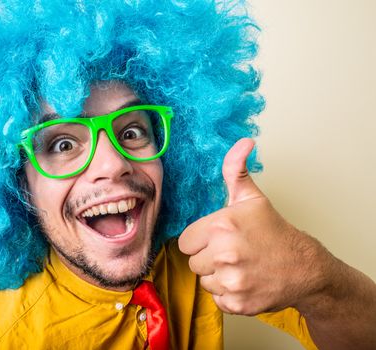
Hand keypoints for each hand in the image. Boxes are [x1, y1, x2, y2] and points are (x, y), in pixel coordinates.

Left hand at [178, 138, 328, 314]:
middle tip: (232, 251)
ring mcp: (232, 281)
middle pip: (193, 261)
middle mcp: (224, 254)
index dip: (200, 239)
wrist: (305, 268)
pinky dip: (227, 293)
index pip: (185, 241)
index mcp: (222, 226)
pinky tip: (245, 281)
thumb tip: (242, 142)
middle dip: (208, 257)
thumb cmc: (275, 232)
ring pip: (203, 280)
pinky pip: (216, 298)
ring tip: (240, 265)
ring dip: (217, 275)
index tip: (218, 238)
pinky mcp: (237, 303)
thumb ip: (236, 170)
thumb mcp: (252, 198)